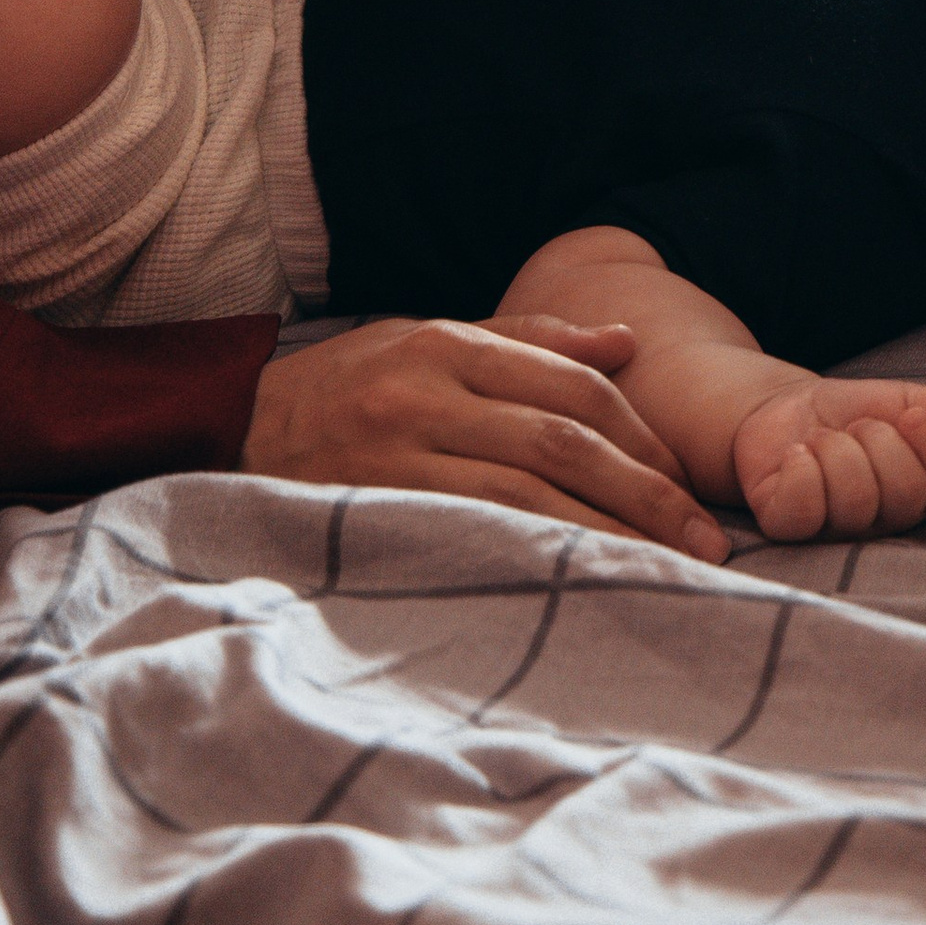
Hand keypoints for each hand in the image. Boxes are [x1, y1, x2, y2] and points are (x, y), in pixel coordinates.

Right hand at [243, 311, 730, 559]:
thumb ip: (528, 343)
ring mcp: (395, 455)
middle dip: (646, 494)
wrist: (221, 431)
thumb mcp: (427, 340)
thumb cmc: (343, 390)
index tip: (687, 483)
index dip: (642, 438)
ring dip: (608, 535)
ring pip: (528, 495)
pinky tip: (581, 584)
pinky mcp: (372, 510)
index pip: (573, 387)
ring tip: (664, 570)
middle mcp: (426, 392)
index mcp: (448, 344)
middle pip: (564, 441)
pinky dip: (539, 557)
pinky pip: (475, 535)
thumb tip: (626, 344)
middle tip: (704, 541)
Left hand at [728, 375, 925, 541]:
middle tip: (856, 426)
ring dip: (836, 449)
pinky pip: (805, 508)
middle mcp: (883, 520)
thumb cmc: (847, 413)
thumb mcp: (898, 399)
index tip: (910, 414)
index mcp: (919, 490)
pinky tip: (796, 453)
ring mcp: (836, 529)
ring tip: (822, 438)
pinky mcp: (790, 526)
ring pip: (855, 501)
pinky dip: (800, 468)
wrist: (781, 409)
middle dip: (880, 441)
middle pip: (906, 494)